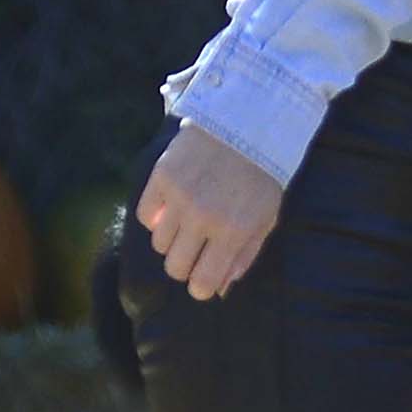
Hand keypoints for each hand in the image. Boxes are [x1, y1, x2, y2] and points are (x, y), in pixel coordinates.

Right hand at [137, 125, 283, 300]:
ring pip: (159, 244)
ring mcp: (180, 197)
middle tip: (195, 250)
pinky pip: (146, 215)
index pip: (203, 283)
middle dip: (185, 266)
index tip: (203, 279)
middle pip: (174, 267)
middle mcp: (203, 218)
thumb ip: (244, 255)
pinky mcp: (162, 176)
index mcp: (234, 232)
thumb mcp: (266, 218)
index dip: (201, 287)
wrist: (248, 123)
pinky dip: (156, 216)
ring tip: (189, 221)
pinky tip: (172, 206)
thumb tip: (221, 288)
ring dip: (173, 239)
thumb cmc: (261, 175)